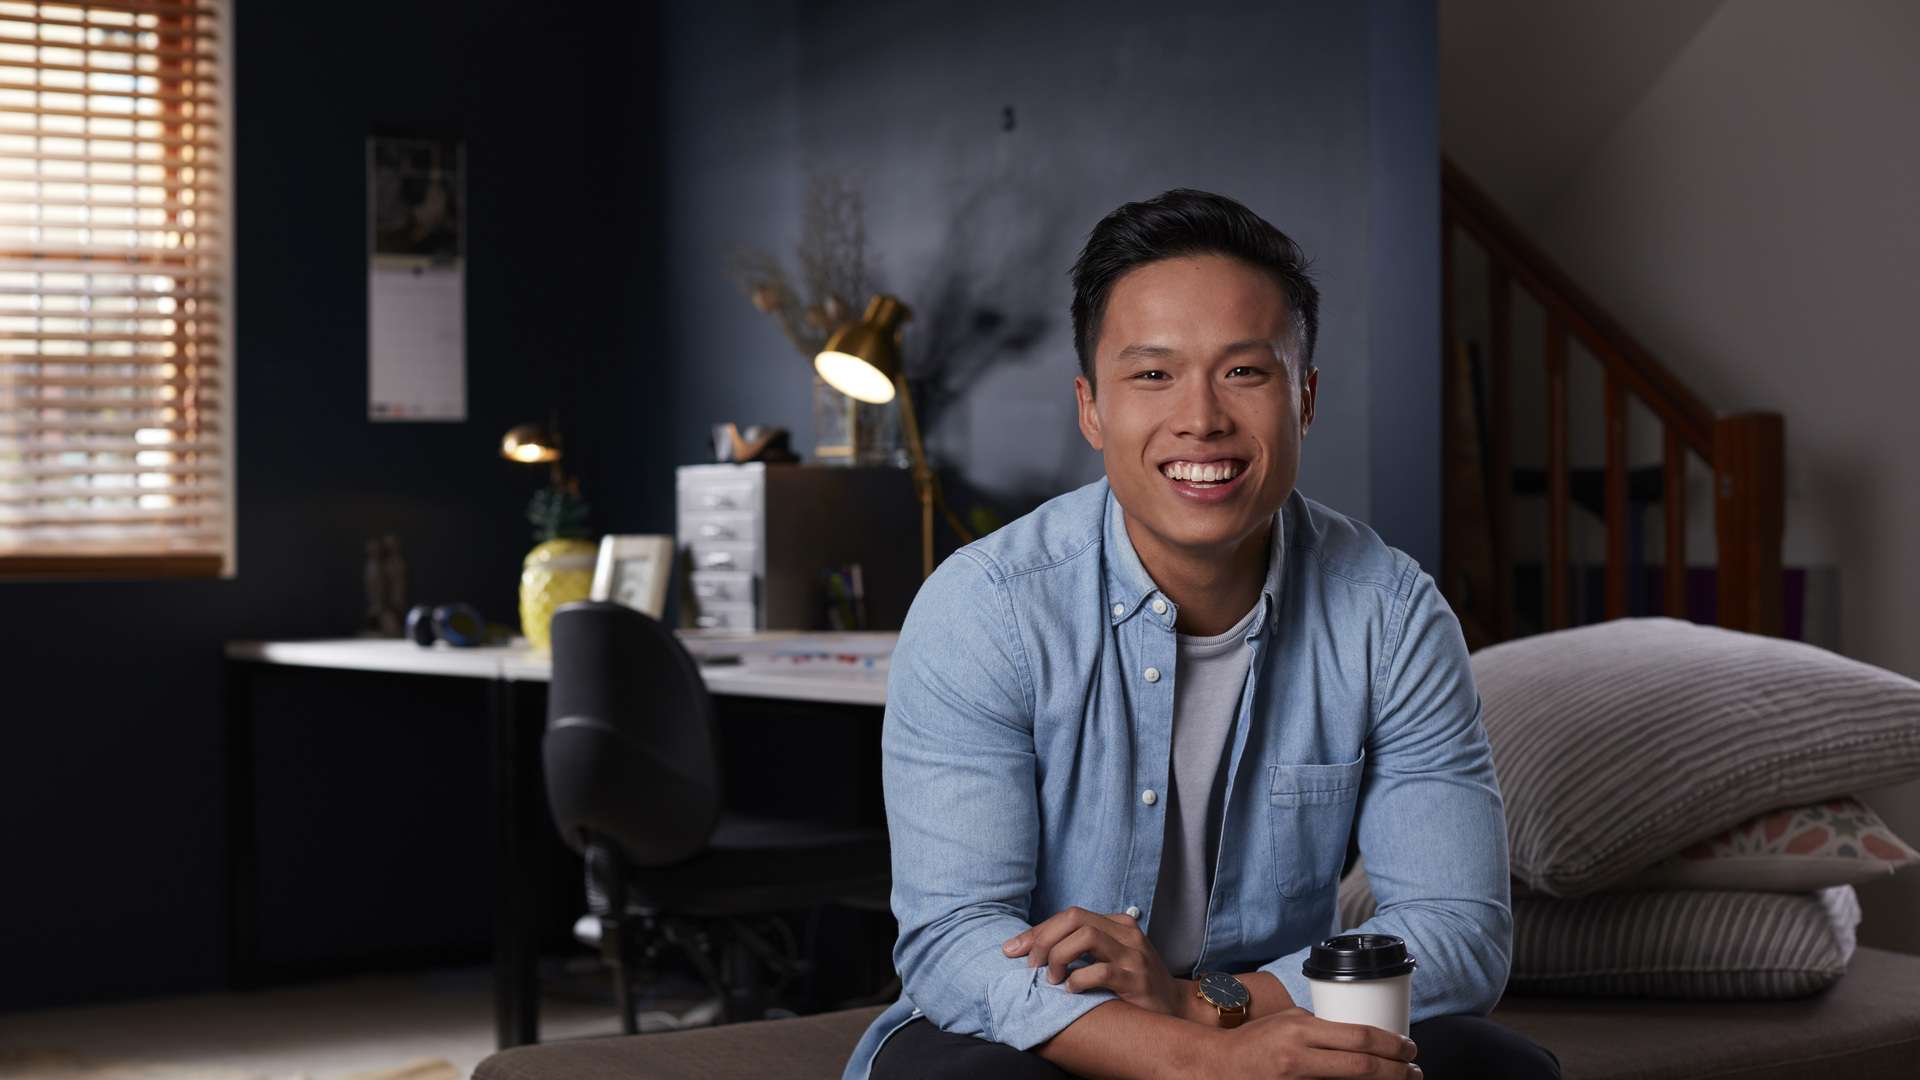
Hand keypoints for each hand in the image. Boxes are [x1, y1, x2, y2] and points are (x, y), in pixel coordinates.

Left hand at [1002, 907, 1182, 1016]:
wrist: (1175, 1008)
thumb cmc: (1134, 985)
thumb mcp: (1109, 959)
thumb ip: (1081, 949)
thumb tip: (1034, 949)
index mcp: (1117, 924)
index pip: (1069, 915)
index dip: (1037, 931)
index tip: (1012, 950)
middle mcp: (1126, 934)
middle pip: (1074, 918)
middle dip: (1043, 940)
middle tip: (1031, 966)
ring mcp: (1134, 955)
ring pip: (1085, 937)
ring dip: (1058, 957)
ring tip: (1052, 979)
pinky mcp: (1137, 980)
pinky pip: (1100, 971)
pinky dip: (1078, 980)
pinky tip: (1071, 991)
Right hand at [1206, 1007, 1420, 1077]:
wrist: (1223, 1066)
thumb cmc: (1257, 1040)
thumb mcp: (1289, 1021)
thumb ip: (1322, 1027)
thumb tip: (1359, 1035)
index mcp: (1301, 1029)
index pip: (1358, 1036)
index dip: (1392, 1044)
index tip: (1409, 1047)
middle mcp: (1300, 1057)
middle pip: (1363, 1067)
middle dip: (1397, 1071)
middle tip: (1415, 1070)